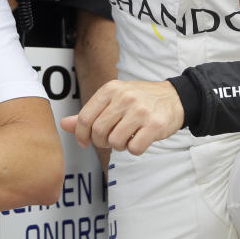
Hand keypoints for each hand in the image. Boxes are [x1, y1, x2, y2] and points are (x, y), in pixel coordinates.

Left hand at [60, 79, 184, 154]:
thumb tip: (64, 124)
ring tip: (127, 137)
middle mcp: (124, 97)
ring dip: (119, 146)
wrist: (175, 97)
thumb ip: (90, 113)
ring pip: (115, 142)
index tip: (85, 142)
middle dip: (101, 141)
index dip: (81, 135)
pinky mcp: (155, 125)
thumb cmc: (140, 100)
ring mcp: (140, 111)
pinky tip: (140, 139)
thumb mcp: (113, 100)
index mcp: (111, 89)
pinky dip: (134, 149)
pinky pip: (134, 148)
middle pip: (98, 131)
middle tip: (111, 138)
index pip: (85, 117)